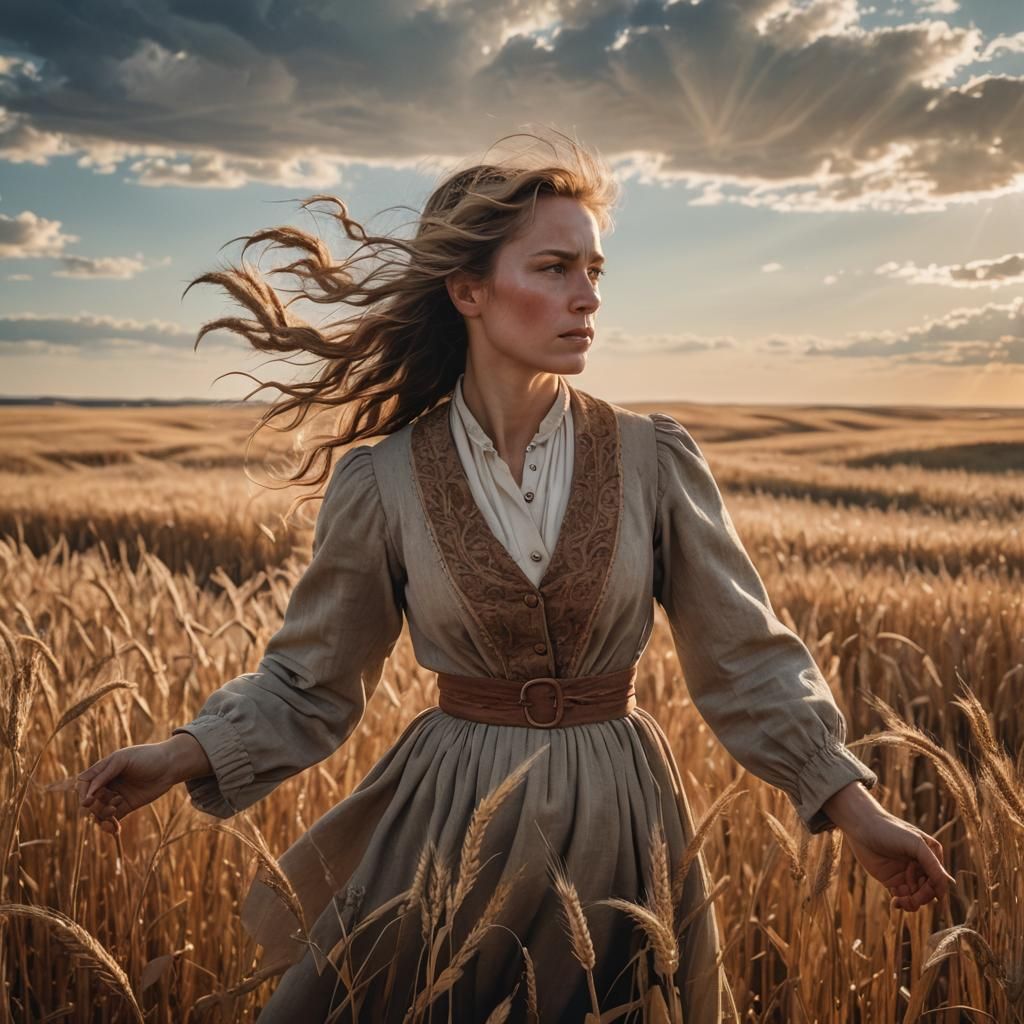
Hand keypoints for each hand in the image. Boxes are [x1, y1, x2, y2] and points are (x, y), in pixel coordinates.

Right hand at [77, 743, 180, 835]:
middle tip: (111, 806)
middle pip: (91, 800)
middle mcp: (108, 784)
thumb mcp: (123, 760)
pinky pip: (113, 819)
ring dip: (103, 816)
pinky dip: (110, 826)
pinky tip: (115, 829)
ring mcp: (116, 795)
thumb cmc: (147, 757)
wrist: (171, 765)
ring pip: (100, 811)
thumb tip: (87, 791)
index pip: (85, 784)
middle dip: (96, 806)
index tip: (89, 801)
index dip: (83, 793)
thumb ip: (104, 773)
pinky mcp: (127, 806)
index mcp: (104, 770)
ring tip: (115, 812)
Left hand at [824, 784, 953, 911]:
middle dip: (920, 898)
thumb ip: (932, 864)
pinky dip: (901, 902)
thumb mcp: (915, 843)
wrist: (861, 827)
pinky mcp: (892, 881)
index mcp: (931, 855)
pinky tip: (894, 901)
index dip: (932, 890)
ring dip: (910, 903)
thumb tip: (946, 886)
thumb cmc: (890, 830)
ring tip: (899, 900)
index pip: (938, 880)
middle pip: (928, 891)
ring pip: (916, 897)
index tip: (919, 892)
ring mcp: (906, 874)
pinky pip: (902, 898)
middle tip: (908, 899)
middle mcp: (921, 866)